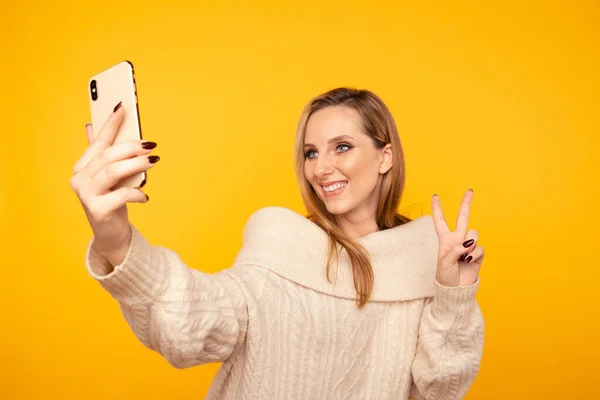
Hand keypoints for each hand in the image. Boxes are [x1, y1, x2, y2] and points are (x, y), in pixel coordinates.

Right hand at [70, 102, 158, 264]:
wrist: (111, 235)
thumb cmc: (112, 201)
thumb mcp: (110, 177)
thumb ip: (103, 154)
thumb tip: (91, 126)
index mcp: (82, 167)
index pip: (98, 141)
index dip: (110, 124)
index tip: (123, 106)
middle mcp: (79, 179)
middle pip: (108, 156)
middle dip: (131, 147)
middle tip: (152, 145)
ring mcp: (86, 195)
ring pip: (113, 172)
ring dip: (137, 165)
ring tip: (154, 161)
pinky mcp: (97, 210)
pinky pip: (121, 195)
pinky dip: (136, 193)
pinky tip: (145, 196)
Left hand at [431, 189, 483, 286]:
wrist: (456, 290)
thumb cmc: (445, 277)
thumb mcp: (444, 263)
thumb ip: (454, 251)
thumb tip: (468, 243)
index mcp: (445, 240)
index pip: (440, 221)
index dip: (437, 209)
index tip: (435, 196)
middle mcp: (457, 240)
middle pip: (462, 218)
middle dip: (466, 204)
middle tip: (470, 190)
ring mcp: (468, 246)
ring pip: (473, 234)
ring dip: (469, 245)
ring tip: (463, 258)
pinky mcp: (478, 254)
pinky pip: (479, 248)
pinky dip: (474, 255)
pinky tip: (469, 262)